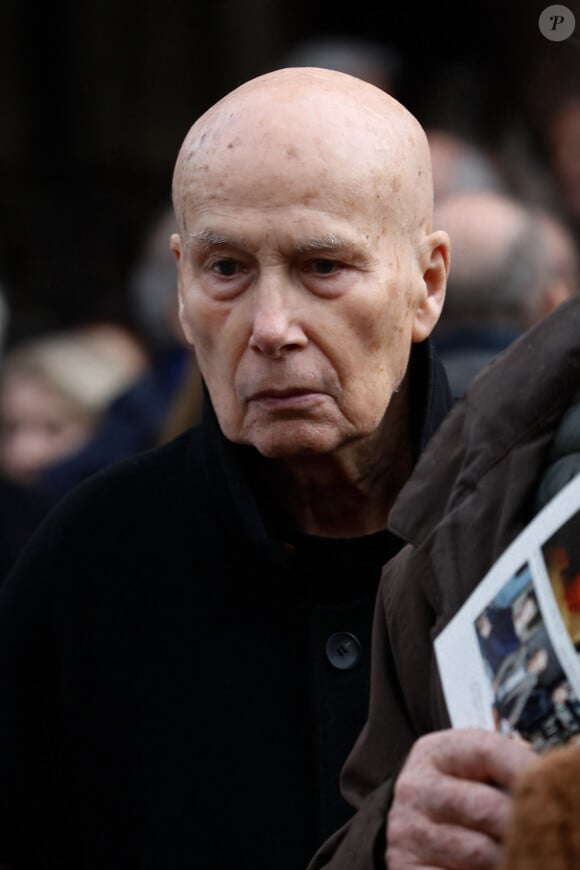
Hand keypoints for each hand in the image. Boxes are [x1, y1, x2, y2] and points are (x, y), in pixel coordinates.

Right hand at [386, 728, 535, 869]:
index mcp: (433, 753)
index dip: (525, 768)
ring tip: (517, 854)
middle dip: (522, 824)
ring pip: (479, 852)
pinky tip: (490, 869)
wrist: (412, 829)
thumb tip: (546, 783)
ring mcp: (408, 830)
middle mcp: (415, 788)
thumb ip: (501, 769)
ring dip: (505, 857)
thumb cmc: (453, 797)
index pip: (487, 750)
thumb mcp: (469, 771)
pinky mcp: (406, 867)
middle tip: (543, 833)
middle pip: (487, 806)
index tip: (553, 785)